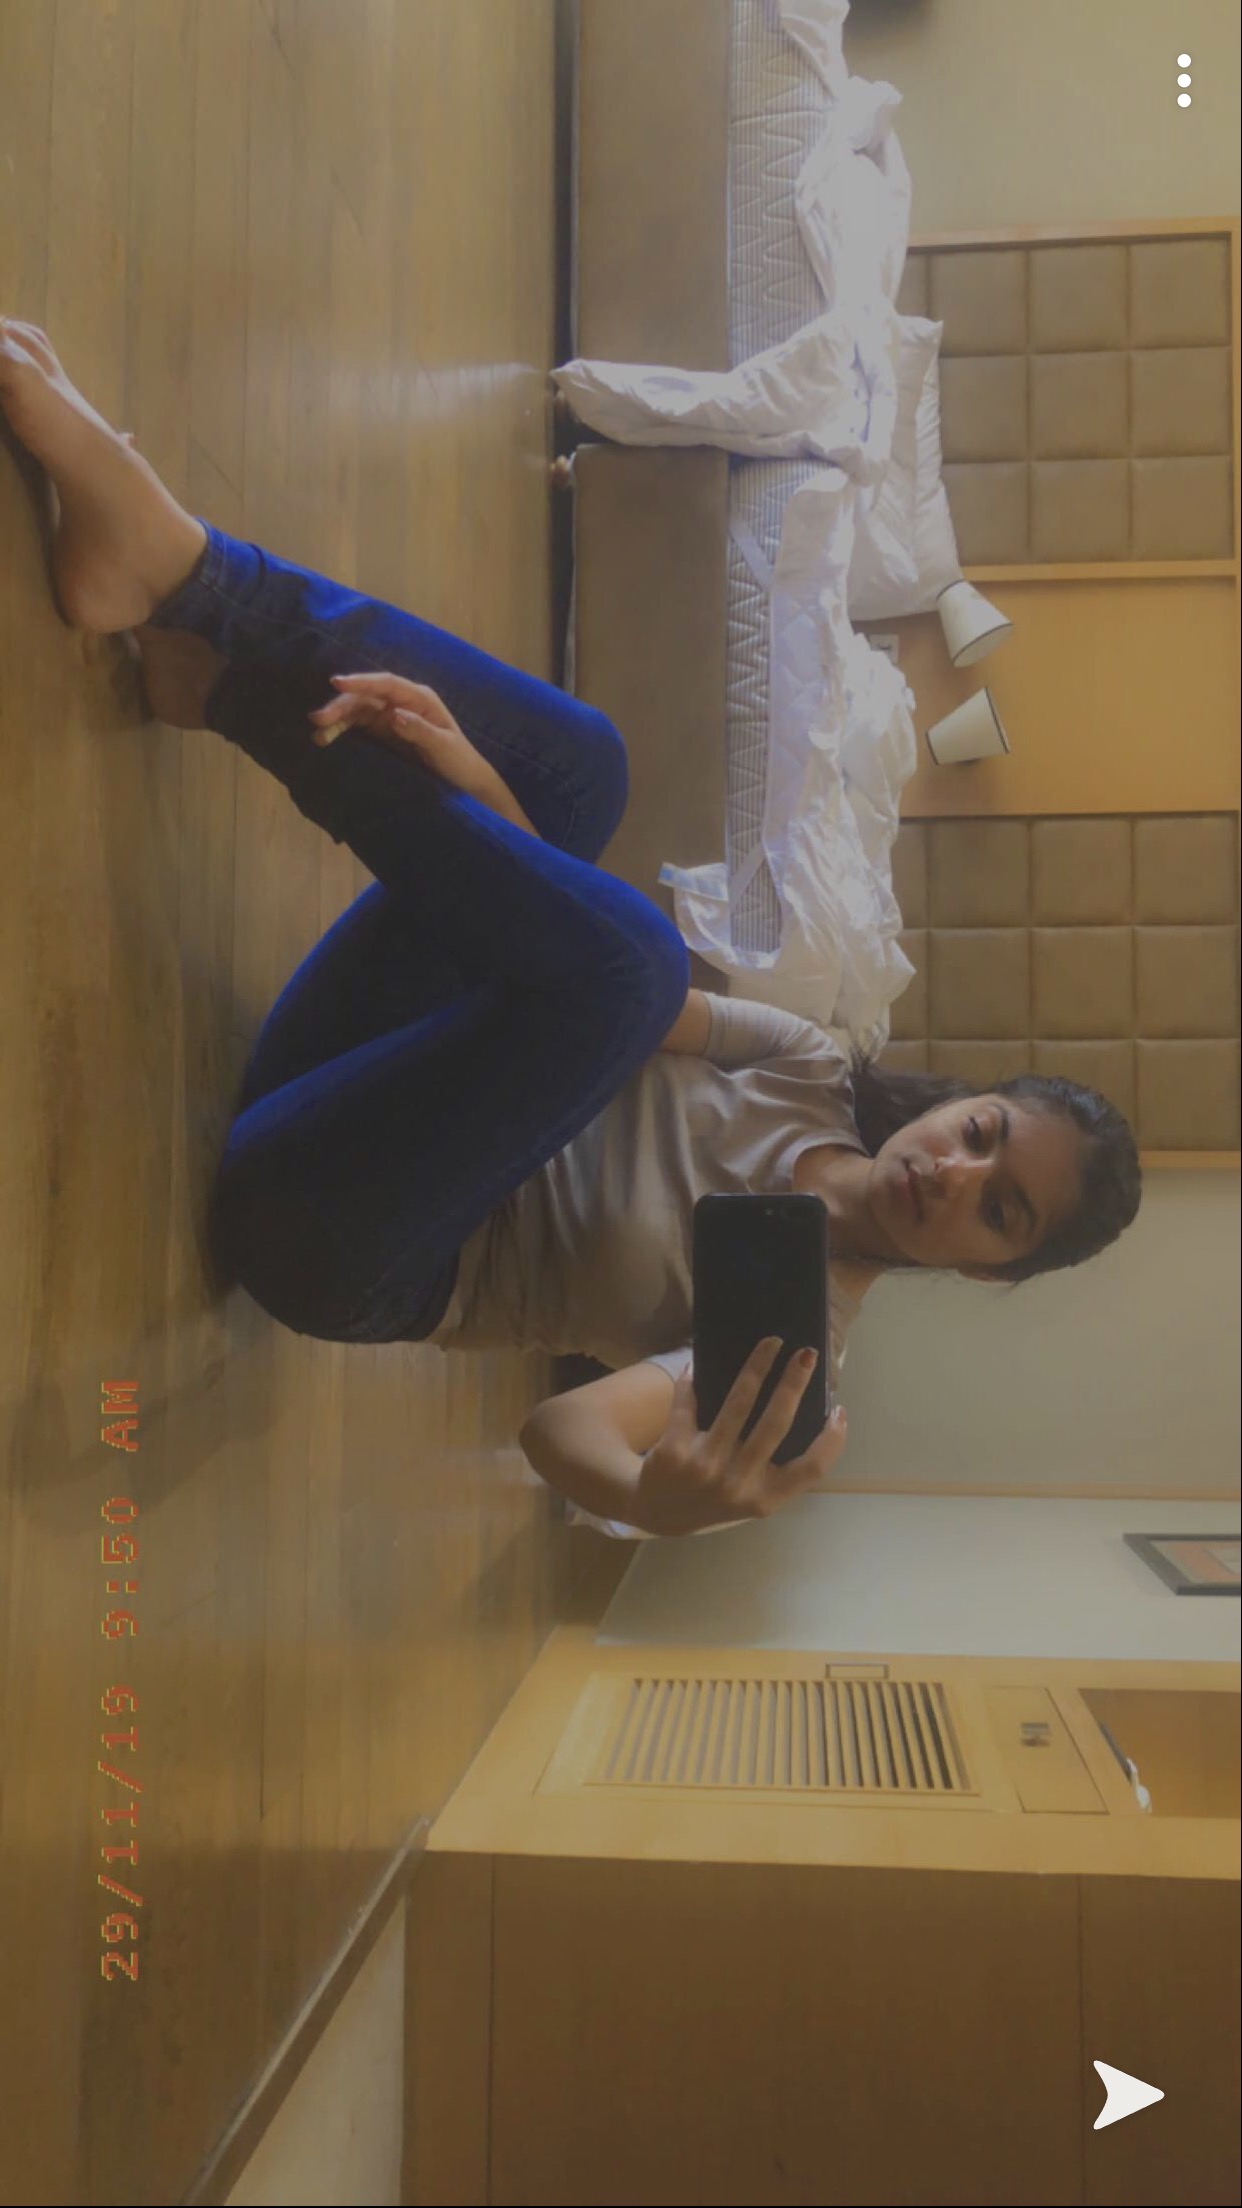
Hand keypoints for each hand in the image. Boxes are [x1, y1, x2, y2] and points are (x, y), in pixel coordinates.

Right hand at [309, 671, 538, 838]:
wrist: (464, 782)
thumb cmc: (459, 761)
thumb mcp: (443, 747)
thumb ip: (419, 730)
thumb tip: (392, 715)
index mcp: (419, 698)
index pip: (386, 684)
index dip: (361, 682)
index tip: (337, 683)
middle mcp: (402, 702)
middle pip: (366, 697)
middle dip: (341, 705)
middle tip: (317, 719)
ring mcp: (391, 717)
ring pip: (358, 712)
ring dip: (337, 720)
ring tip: (317, 734)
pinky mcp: (384, 733)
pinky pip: (359, 727)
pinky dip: (342, 731)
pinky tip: (326, 739)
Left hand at [635, 1338, 846, 1536]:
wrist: (653, 1512)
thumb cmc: (713, 1498)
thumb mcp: (749, 1497)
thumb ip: (772, 1469)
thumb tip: (798, 1406)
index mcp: (764, 1498)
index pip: (811, 1470)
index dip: (832, 1440)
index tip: (839, 1410)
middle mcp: (737, 1484)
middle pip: (776, 1423)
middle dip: (794, 1382)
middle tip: (806, 1354)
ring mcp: (705, 1467)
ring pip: (738, 1404)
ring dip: (758, 1365)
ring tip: (770, 1343)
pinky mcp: (674, 1450)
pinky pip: (689, 1401)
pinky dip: (694, 1379)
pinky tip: (699, 1364)